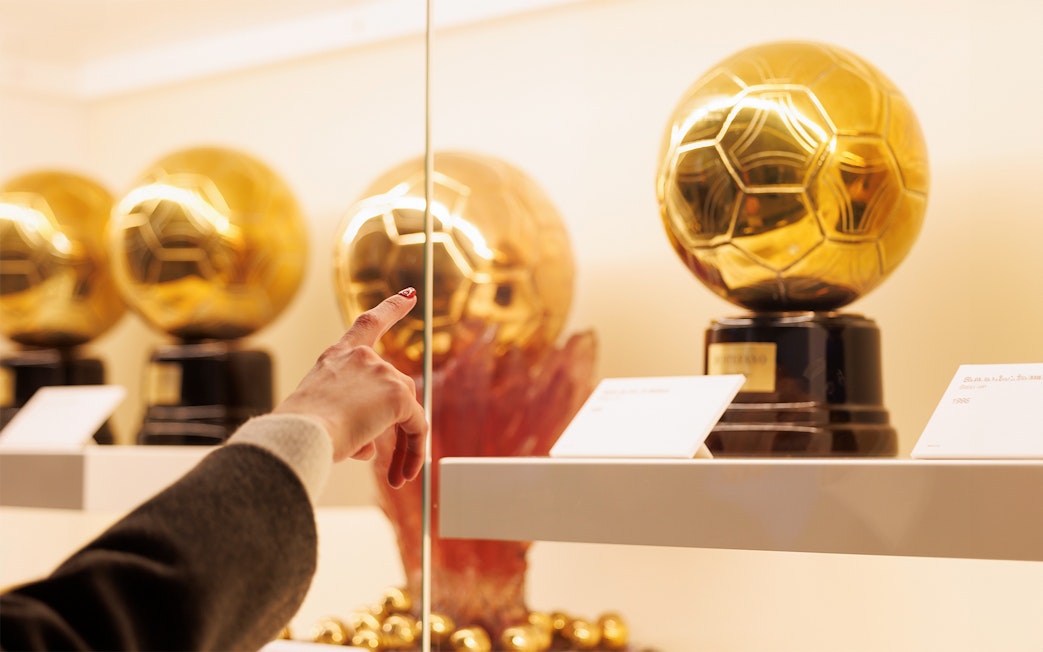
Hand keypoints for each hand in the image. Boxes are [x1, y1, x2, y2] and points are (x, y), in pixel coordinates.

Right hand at [273, 288, 426, 487]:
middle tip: (392, 466)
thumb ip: (350, 421)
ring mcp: (381, 372)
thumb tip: (370, 445)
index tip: (411, 296)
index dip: (393, 309)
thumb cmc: (298, 433)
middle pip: (395, 388)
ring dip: (403, 446)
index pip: (368, 324)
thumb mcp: (321, 418)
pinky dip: (415, 452)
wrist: (298, 436)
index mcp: (336, 357)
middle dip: (395, 426)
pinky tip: (404, 474)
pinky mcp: (397, 393)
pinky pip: (417, 426)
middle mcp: (360, 358)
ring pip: (406, 411)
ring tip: (392, 476)